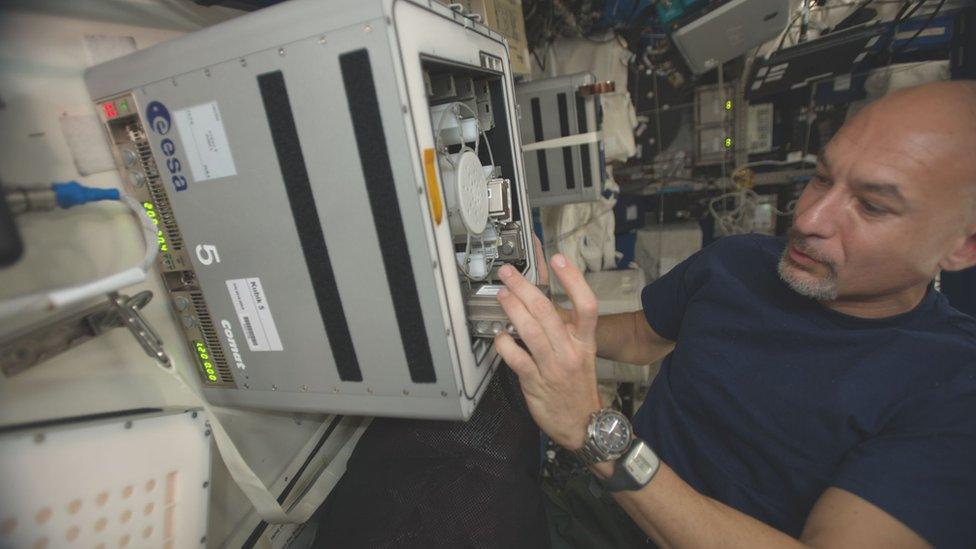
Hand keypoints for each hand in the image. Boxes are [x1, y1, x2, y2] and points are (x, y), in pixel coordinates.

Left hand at [493, 248, 601, 449]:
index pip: (587, 305)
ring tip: (501, 295)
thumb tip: (540, 302)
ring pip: (530, 330)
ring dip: (511, 309)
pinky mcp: (535, 382)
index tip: (559, 258)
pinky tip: (498, 335)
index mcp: (585, 342)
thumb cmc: (578, 386)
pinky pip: (515, 358)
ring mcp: (553, 367)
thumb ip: (565, 330)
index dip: (573, 279)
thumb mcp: (582, 354)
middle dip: (524, 287)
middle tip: (509, 273)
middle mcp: (571, 351)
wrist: (583, 425)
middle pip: (548, 311)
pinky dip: (503, 344)